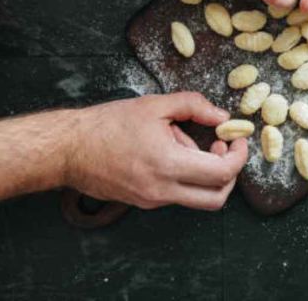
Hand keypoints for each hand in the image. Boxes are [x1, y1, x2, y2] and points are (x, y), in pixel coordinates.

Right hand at [66, 92, 247, 210]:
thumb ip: (194, 106)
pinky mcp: (144, 203)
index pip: (222, 174)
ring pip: (197, 198)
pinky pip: (177, 195)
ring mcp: (153, 201)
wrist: (68, 148)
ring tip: (186, 144)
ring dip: (205, 174)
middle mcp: (162, 191)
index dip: (238, 157)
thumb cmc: (108, 124)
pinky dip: (185, 176)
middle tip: (221, 148)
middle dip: (229, 174)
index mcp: (168, 165)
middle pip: (216, 198)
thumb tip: (223, 117)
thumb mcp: (155, 105)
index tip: (235, 140)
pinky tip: (169, 152)